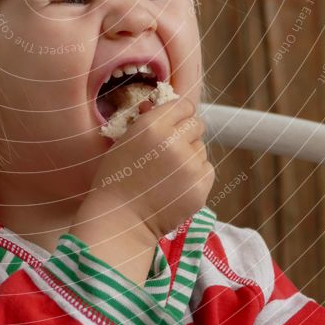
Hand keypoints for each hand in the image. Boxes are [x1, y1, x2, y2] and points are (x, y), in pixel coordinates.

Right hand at [70, 97, 213, 280]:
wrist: (121, 219)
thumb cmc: (117, 178)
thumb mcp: (125, 140)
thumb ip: (148, 120)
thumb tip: (158, 105)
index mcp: (152, 126)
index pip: (184, 105)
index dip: (179, 114)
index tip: (173, 123)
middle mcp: (175, 142)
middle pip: (197, 124)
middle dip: (186, 133)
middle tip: (171, 148)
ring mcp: (190, 166)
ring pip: (202, 149)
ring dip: (190, 155)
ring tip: (169, 172)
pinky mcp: (201, 187)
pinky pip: (207, 170)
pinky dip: (196, 175)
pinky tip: (177, 184)